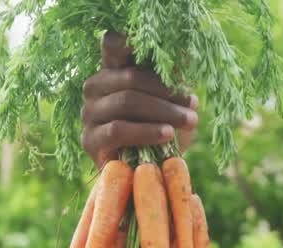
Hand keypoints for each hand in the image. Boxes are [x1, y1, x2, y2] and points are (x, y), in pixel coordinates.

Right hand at [81, 32, 199, 167]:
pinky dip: (147, 130)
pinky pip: (118, 129)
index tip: (156, 46)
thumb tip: (185, 62)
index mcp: (112, 70)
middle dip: (167, 90)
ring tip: (189, 121)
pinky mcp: (90, 140)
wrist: (149, 173)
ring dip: (164, 110)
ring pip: (126, 101)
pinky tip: (168, 134)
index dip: (128, 40)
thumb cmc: (162, 130)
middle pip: (130, 77)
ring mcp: (88, 112)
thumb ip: (173, 82)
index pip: (112, 44)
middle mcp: (95, 87)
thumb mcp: (172, 103)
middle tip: (193, 105)